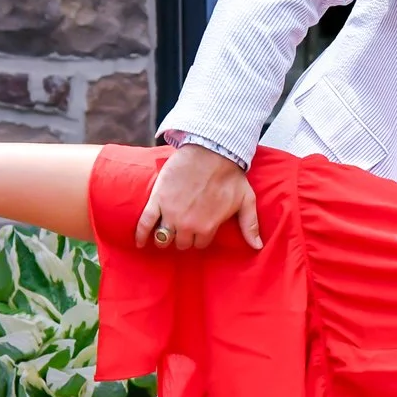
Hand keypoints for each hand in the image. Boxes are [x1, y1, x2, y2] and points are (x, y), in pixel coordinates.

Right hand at [136, 144, 262, 251]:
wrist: (210, 150)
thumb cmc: (230, 175)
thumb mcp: (245, 200)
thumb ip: (250, 225)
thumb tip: (257, 246)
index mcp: (207, 227)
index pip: (200, 244)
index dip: (200, 236)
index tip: (199, 229)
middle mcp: (187, 225)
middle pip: (181, 243)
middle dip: (184, 237)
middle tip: (185, 226)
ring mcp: (170, 213)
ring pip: (164, 237)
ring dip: (166, 237)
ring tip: (167, 232)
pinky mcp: (157, 201)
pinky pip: (145, 224)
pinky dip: (141, 235)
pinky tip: (139, 243)